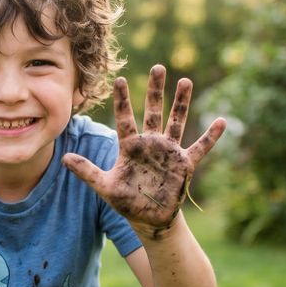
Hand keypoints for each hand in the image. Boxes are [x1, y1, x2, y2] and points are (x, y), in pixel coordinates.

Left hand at [63, 65, 225, 239]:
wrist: (149, 219)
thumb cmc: (127, 202)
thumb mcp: (105, 187)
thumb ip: (87, 172)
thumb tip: (64, 159)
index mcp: (130, 147)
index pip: (124, 118)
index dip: (122, 100)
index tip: (119, 79)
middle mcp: (150, 144)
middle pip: (153, 111)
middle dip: (155, 90)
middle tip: (158, 67)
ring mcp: (169, 152)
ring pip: (176, 121)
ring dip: (181, 103)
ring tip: (185, 81)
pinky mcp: (184, 164)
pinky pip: (200, 147)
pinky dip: (211, 136)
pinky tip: (222, 121)